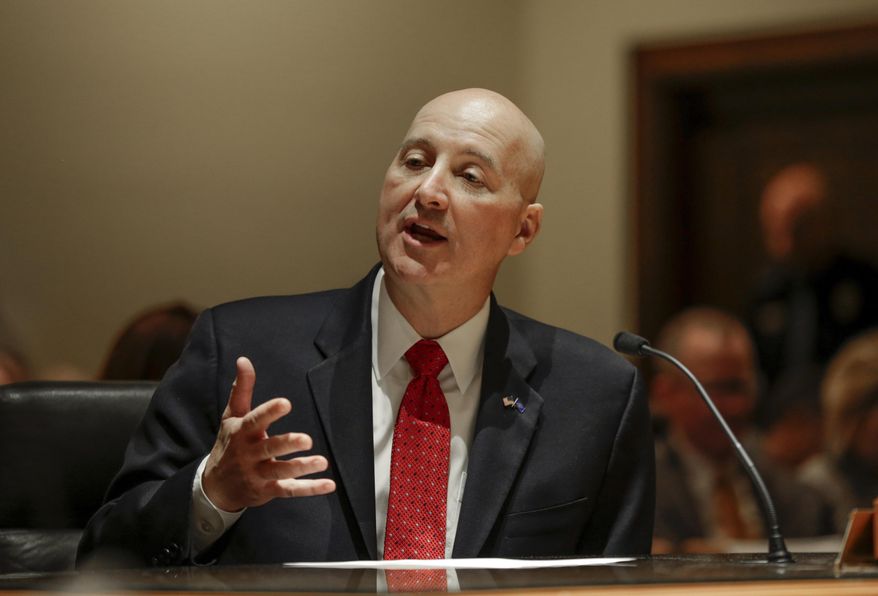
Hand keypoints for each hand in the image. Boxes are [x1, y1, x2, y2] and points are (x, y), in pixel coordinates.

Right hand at [202, 356, 335, 511]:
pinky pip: (290, 490)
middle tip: (307, 440)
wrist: (214, 487)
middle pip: (270, 448)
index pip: (255, 420)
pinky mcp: (268, 490)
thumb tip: (244, 360)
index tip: (286, 403)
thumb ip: (241, 389)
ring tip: (322, 462)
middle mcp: (250, 454)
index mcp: (242, 432)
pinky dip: (309, 489)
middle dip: (287, 444)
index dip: (270, 412)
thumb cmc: (229, 444)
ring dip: (301, 467)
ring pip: (281, 471)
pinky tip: (328, 485)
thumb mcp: (231, 416)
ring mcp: (258, 474)